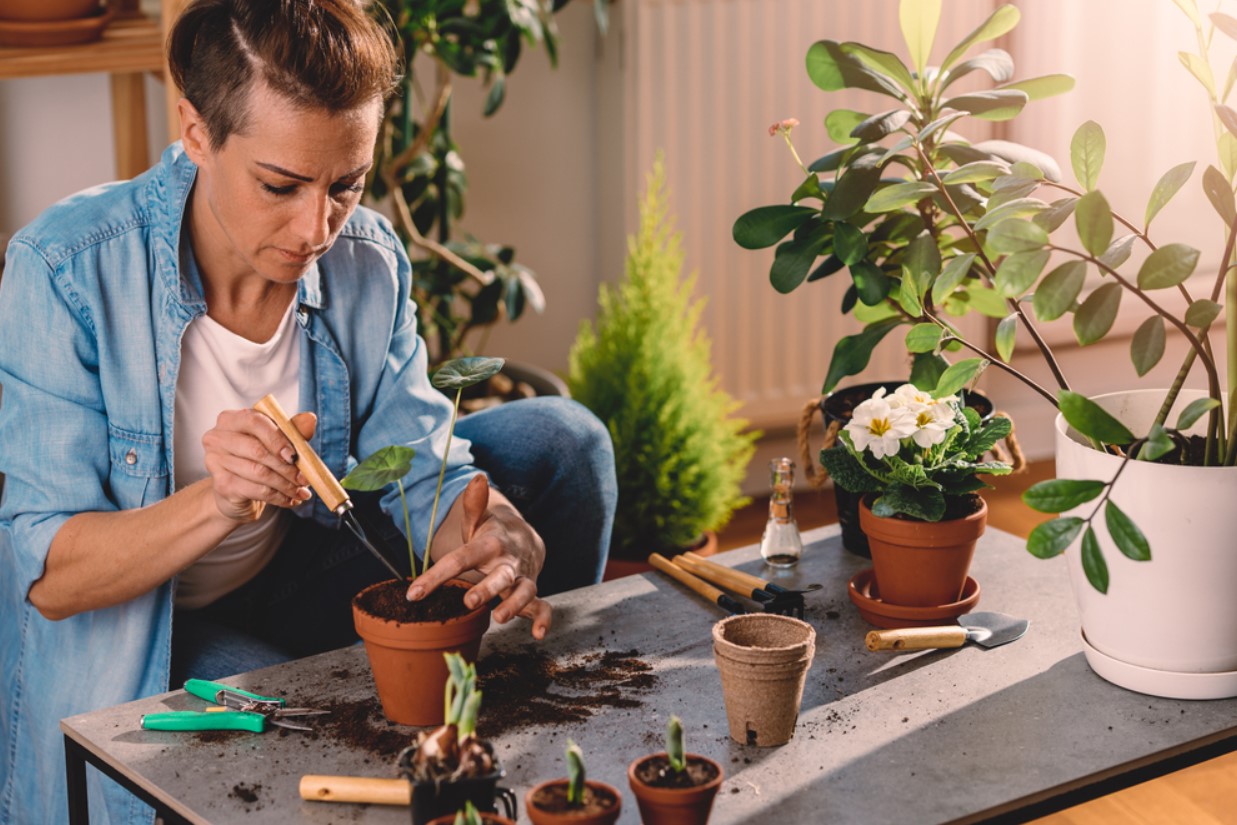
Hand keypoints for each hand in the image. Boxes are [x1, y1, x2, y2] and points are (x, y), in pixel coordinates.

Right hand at [201, 409, 316, 522]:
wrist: (236, 492)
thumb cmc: (257, 460)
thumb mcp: (276, 441)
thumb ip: (292, 430)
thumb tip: (310, 419)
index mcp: (231, 419)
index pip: (255, 422)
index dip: (277, 439)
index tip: (295, 456)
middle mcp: (217, 438)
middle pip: (257, 450)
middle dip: (286, 467)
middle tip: (305, 479)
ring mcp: (215, 461)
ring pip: (259, 472)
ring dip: (285, 484)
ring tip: (301, 492)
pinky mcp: (221, 485)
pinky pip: (256, 490)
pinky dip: (278, 497)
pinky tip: (290, 500)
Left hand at [407, 474, 551, 639]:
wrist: (526, 540)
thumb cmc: (492, 535)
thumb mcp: (480, 520)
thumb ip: (475, 504)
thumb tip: (477, 477)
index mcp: (490, 544)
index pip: (461, 559)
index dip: (436, 576)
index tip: (413, 594)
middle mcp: (508, 562)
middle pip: (500, 575)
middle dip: (487, 587)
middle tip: (470, 601)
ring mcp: (522, 579)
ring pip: (524, 592)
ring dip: (514, 604)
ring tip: (499, 618)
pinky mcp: (532, 592)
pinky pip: (542, 606)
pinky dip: (543, 619)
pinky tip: (538, 634)